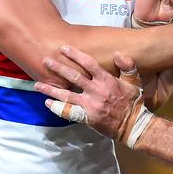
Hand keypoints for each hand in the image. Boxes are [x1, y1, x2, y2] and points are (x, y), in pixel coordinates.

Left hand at [35, 46, 154, 146]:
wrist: (133, 125)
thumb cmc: (133, 102)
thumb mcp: (134, 81)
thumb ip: (128, 66)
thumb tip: (118, 54)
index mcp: (107, 80)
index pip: (89, 63)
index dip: (75, 55)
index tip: (64, 48)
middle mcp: (97, 90)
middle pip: (74, 76)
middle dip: (58, 68)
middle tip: (46, 60)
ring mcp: (90, 104)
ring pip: (67, 95)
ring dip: (51, 89)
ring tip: (37, 84)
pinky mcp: (87, 117)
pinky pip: (69, 112)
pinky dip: (57, 107)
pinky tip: (47, 103)